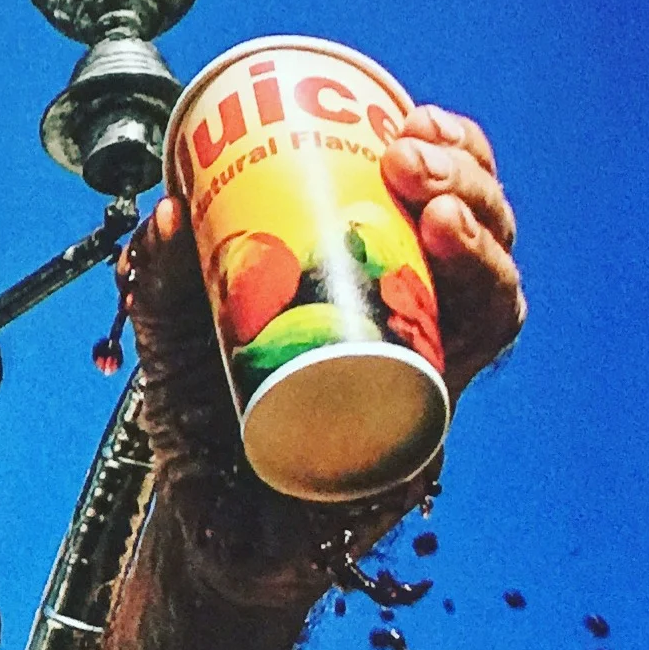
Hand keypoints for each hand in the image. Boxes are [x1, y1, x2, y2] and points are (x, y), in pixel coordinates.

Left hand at [125, 104, 524, 607]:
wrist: (215, 536)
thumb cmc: (205, 435)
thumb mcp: (170, 342)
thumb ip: (158, 279)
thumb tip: (168, 208)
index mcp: (365, 282)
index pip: (432, 198)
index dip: (440, 146)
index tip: (400, 112)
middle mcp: (412, 317)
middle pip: (475, 222)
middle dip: (459, 166)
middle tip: (406, 145)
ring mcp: (429, 363)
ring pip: (490, 271)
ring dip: (477, 212)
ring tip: (427, 188)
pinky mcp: (437, 409)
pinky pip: (482, 338)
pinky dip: (480, 284)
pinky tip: (443, 242)